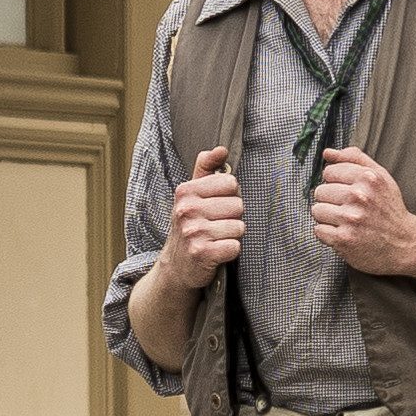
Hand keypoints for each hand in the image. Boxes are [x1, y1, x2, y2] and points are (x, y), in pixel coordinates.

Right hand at [158, 157, 246, 286]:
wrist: (177, 266)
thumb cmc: (190, 225)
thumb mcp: (192, 195)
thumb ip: (206, 168)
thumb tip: (221, 149)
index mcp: (186, 191)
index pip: (231, 183)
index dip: (229, 196)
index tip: (215, 206)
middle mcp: (186, 210)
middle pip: (238, 205)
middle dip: (232, 217)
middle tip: (215, 225)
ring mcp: (193, 232)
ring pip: (239, 226)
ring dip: (231, 235)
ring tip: (215, 238)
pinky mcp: (202, 254)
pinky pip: (235, 246)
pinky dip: (230, 251)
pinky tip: (216, 252)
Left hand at [307, 149, 415, 278]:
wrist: (405, 244)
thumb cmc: (390, 210)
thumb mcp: (381, 177)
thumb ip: (354, 159)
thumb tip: (328, 153)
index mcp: (368, 177)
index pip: (329, 172)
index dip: (337, 183)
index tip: (350, 192)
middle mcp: (359, 196)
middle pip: (320, 191)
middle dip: (331, 201)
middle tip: (350, 209)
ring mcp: (351, 218)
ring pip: (317, 211)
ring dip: (329, 218)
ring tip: (347, 222)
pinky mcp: (343, 239)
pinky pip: (319, 230)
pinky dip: (329, 234)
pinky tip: (345, 233)